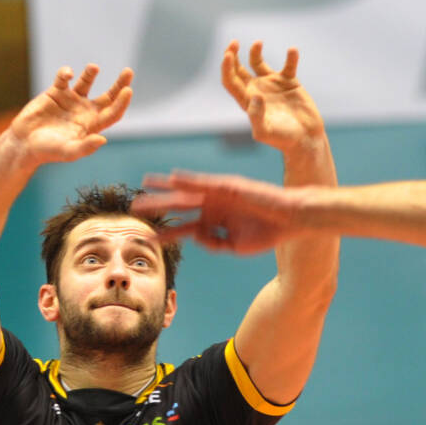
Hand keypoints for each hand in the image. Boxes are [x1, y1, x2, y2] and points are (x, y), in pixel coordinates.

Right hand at [4, 64, 132, 164]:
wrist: (24, 143)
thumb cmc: (48, 151)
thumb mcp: (68, 152)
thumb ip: (85, 147)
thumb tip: (103, 139)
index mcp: (92, 125)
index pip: (113, 112)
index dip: (122, 102)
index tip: (128, 90)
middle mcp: (85, 111)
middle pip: (108, 96)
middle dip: (119, 84)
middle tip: (128, 71)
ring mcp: (71, 100)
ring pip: (86, 82)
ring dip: (91, 73)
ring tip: (94, 68)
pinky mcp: (55, 92)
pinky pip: (64, 78)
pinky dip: (66, 73)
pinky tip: (68, 75)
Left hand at [136, 171, 300, 255]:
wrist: (290, 219)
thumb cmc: (268, 233)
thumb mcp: (236, 246)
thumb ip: (215, 243)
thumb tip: (197, 238)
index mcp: (215, 221)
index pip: (185, 227)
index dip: (167, 232)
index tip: (149, 237)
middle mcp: (214, 206)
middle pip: (180, 206)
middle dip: (158, 207)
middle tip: (135, 207)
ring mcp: (220, 195)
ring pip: (187, 191)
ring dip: (166, 188)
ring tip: (145, 185)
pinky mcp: (228, 186)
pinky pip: (204, 183)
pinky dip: (189, 180)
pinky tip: (172, 178)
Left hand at [221, 41, 324, 153]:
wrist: (304, 139)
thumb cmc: (282, 139)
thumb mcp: (265, 132)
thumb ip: (256, 116)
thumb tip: (255, 96)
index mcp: (247, 101)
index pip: (231, 81)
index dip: (227, 68)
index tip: (228, 55)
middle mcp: (256, 90)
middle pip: (239, 69)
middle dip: (234, 55)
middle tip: (233, 43)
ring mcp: (272, 85)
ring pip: (258, 63)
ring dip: (255, 52)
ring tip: (257, 43)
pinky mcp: (289, 82)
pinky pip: (288, 65)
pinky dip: (291, 57)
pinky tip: (292, 51)